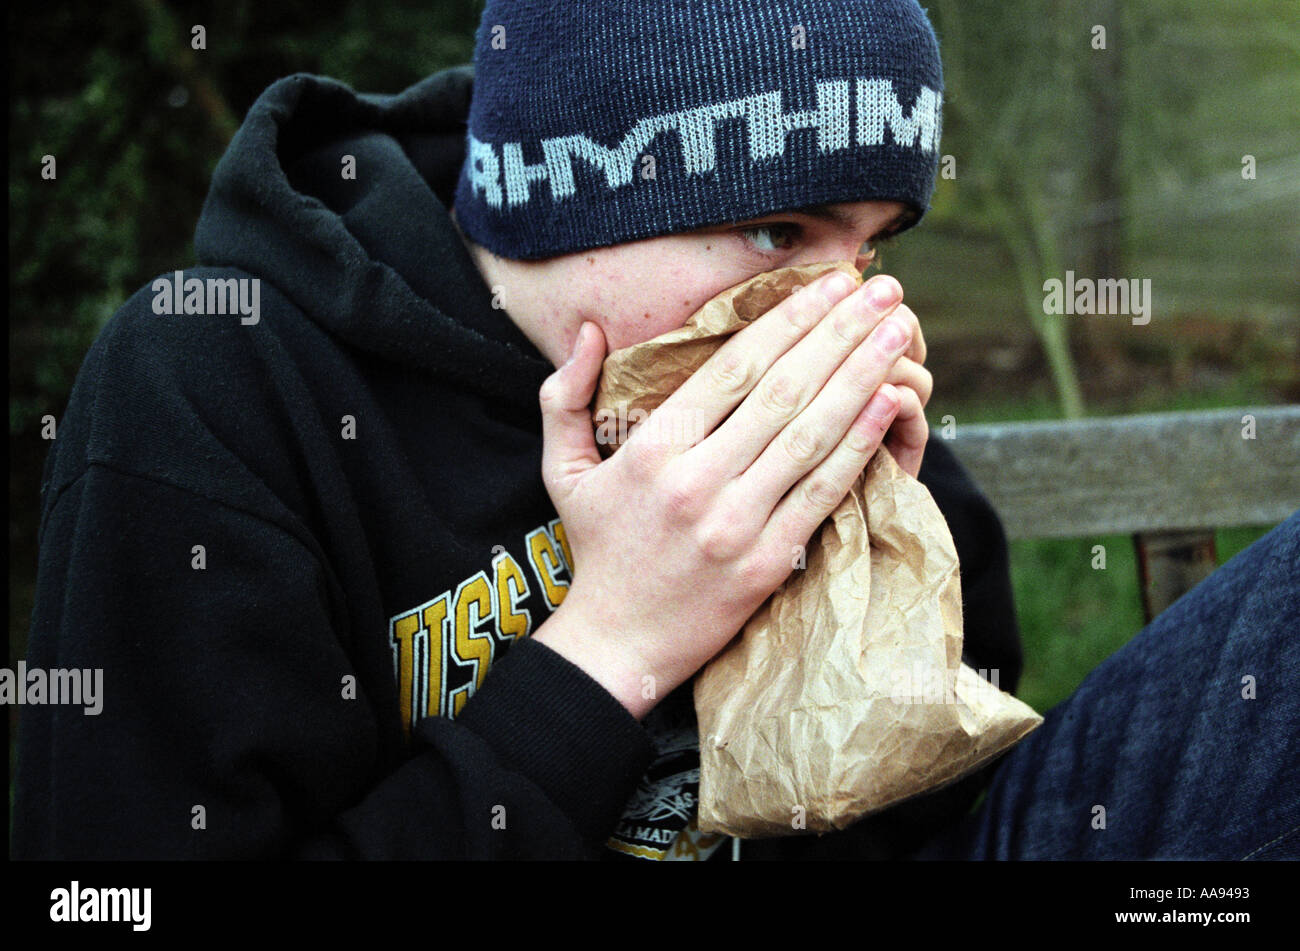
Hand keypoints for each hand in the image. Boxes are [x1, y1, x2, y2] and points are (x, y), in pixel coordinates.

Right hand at [533, 271, 916, 718]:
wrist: (617, 645)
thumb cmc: (596, 550)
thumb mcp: (562, 469)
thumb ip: (565, 396)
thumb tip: (587, 330)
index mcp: (651, 449)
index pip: (734, 368)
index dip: (788, 319)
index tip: (829, 284)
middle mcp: (696, 480)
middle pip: (783, 390)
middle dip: (840, 331)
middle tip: (884, 290)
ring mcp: (735, 523)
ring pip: (810, 435)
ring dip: (861, 376)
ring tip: (900, 333)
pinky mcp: (766, 562)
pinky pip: (821, 492)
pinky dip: (858, 445)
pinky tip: (888, 403)